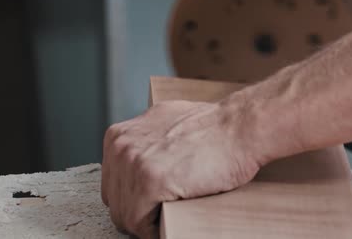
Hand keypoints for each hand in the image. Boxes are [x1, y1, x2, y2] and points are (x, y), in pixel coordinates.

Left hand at [101, 100, 259, 237]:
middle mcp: (119, 147)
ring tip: (172, 211)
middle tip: (164, 210)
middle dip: (138, 211)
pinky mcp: (149, 182)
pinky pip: (141, 225)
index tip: (154, 203)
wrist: (238, 127)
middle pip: (115, 202)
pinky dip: (156, 229)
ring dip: (148, 221)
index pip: (113, 185)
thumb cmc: (213, 128)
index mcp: (118, 136)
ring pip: (125, 216)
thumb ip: (144, 143)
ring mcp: (132, 164)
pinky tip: (174, 215)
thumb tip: (141, 162)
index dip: (135, 199)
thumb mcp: (164, 124)